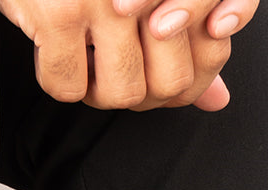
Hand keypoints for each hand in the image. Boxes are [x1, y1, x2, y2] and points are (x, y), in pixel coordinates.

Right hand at [0, 0, 258, 111]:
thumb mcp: (146, 4)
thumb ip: (186, 43)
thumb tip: (219, 100)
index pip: (206, 62)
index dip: (179, 83)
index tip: (146, 65)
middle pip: (170, 84)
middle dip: (139, 90)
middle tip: (108, 65)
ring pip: (122, 91)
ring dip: (96, 89)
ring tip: (81, 56)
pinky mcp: (60, 11)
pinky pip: (70, 86)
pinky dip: (56, 79)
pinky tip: (49, 46)